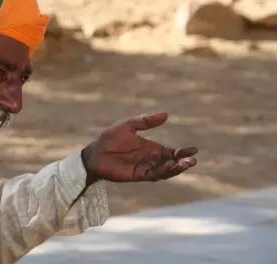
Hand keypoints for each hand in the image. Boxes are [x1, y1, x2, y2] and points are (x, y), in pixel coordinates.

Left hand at [81, 112, 197, 182]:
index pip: (171, 152)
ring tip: (185, 164)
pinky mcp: (138, 175)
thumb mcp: (129, 125)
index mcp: (151, 148)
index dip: (183, 152)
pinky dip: (162, 171)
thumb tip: (166, 114)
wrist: (95, 152)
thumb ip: (146, 121)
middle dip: (183, 162)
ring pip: (165, 171)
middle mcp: (151, 159)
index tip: (194, 150)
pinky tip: (169, 166)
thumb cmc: (110, 138)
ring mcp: (145, 168)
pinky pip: (153, 174)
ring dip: (176, 168)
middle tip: (193, 159)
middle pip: (172, 163)